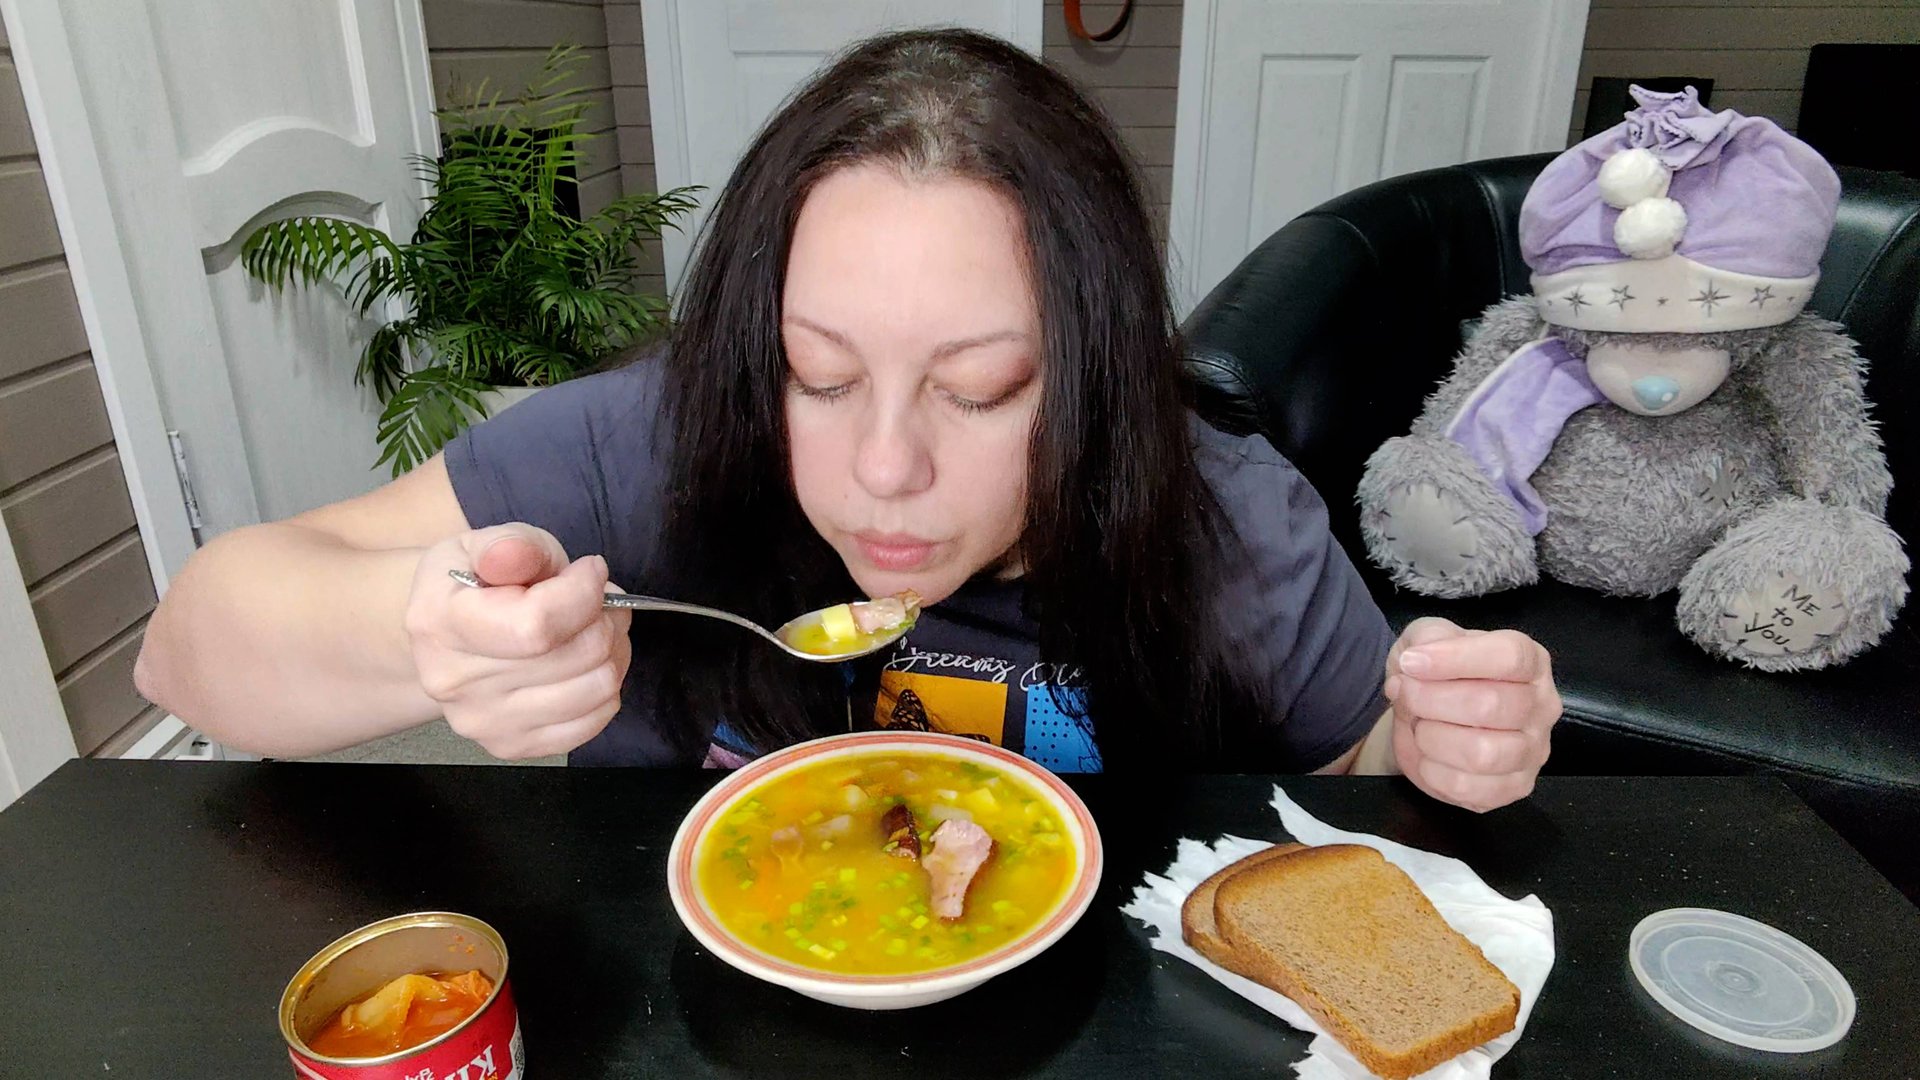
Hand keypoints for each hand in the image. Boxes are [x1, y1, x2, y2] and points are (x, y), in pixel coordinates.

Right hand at [405, 524, 631, 758]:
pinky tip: (587, 664)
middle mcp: (455, 683)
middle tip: (601, 600)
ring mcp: (483, 722)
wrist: (445, 638)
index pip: (538, 625)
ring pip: (597, 689)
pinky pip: (594, 722)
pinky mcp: (511, 746)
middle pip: (578, 655)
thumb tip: (516, 557)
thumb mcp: (485, 544)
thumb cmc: (476, 583)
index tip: (591, 569)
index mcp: (442, 623)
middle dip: (606, 618)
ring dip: (614, 651)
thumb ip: (509, 546)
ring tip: (596, 628)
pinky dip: (606, 688)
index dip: (584, 592)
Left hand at [1385, 617, 1559, 811]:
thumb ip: (1427, 637)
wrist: (1425, 714)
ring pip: (1481, 753)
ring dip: (1431, 737)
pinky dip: (1432, 771)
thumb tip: (1418, 660)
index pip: (1509, 656)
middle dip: (1429, 699)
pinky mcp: (1514, 787)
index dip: (1455, 659)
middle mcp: (1541, 706)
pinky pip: (1467, 787)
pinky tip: (1427, 754)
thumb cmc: (1436, 673)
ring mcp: (1532, 751)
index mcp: (1530, 662)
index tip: (1411, 662)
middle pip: (1490, 705)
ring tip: (1419, 725)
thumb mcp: (1428, 638)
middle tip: (1404, 693)